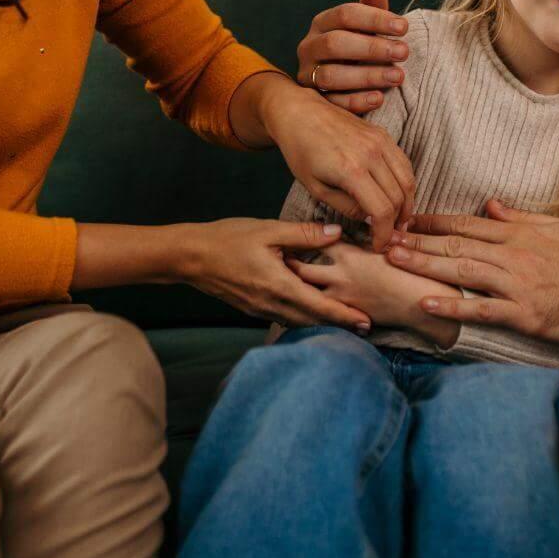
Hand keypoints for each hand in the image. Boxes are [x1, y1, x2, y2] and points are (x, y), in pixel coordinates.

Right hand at [182, 218, 371, 331]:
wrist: (191, 257)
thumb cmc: (227, 239)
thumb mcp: (268, 230)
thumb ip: (304, 234)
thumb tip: (337, 233)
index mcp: (279, 285)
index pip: (319, 306)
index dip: (345, 316)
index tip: (367, 322)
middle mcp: (272, 303)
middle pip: (313, 320)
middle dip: (340, 324)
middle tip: (367, 327)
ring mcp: (261, 309)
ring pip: (299, 322)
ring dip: (322, 323)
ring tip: (345, 323)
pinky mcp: (253, 308)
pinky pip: (285, 318)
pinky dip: (303, 318)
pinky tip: (312, 313)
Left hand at [263, 81, 414, 249]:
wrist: (299, 112)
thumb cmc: (301, 150)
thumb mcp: (316, 187)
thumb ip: (346, 207)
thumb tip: (369, 219)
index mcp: (352, 170)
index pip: (382, 211)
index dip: (384, 234)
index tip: (379, 245)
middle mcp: (371, 153)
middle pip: (399, 197)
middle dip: (397, 222)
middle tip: (390, 236)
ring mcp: (380, 141)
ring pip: (407, 180)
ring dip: (406, 203)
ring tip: (397, 220)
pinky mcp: (383, 134)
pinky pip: (404, 163)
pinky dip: (405, 183)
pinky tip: (396, 196)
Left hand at [289, 245, 459, 345]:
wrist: (421, 304)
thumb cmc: (413, 271)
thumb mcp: (393, 246)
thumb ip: (372, 236)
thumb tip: (366, 222)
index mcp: (350, 256)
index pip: (318, 241)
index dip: (304, 236)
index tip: (291, 234)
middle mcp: (340, 277)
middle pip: (303, 270)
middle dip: (289, 266)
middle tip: (275, 261)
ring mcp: (341, 299)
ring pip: (307, 295)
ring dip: (294, 291)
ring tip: (280, 285)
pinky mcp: (347, 316)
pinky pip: (319, 314)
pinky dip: (307, 310)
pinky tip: (299, 307)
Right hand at [296, 0, 408, 115]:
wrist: (346, 82)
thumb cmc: (361, 47)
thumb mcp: (367, 27)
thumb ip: (372, 7)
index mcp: (322, 23)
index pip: (345, 14)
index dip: (375, 18)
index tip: (404, 27)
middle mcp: (309, 47)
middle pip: (335, 44)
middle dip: (372, 48)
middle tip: (404, 52)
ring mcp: (308, 75)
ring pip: (330, 75)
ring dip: (367, 76)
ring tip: (398, 76)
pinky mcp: (314, 101)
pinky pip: (332, 103)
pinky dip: (356, 101)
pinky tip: (380, 98)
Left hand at [386, 201, 558, 343]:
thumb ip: (522, 216)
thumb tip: (491, 203)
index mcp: (520, 234)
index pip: (467, 223)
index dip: (434, 221)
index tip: (407, 218)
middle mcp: (514, 255)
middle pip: (456, 245)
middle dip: (417, 241)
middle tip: (384, 237)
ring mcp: (518, 285)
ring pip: (462, 271)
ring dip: (424, 265)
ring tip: (393, 260)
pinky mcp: (525, 314)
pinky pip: (481, 309)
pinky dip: (452, 306)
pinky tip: (425, 302)